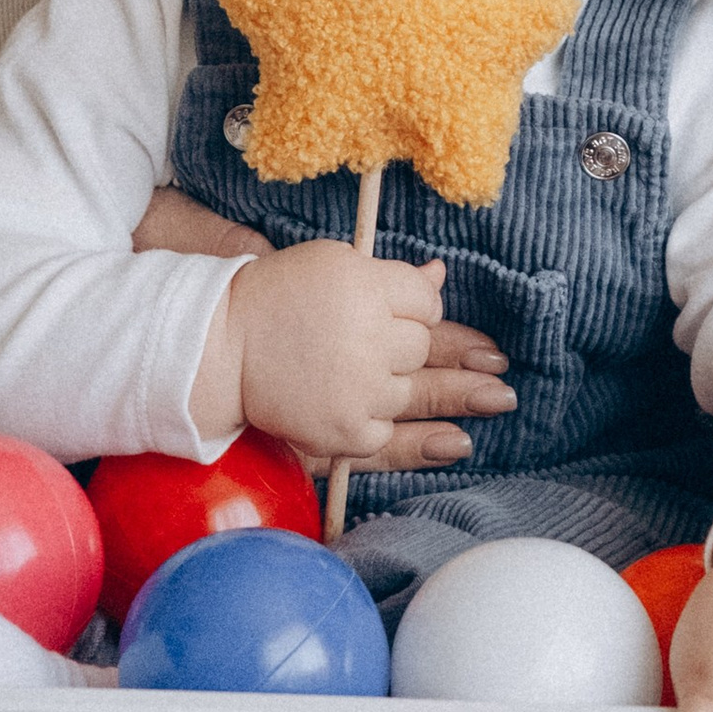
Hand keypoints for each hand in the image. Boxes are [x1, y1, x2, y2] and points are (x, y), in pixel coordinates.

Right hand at [133, 191, 513, 465]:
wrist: (214, 349)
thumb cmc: (271, 300)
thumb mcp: (329, 269)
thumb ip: (386, 278)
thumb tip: (439, 275)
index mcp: (363, 288)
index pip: (423, 300)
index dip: (425, 307)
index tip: (422, 313)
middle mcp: (366, 339)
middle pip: (424, 347)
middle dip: (454, 352)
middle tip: (498, 364)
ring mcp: (357, 391)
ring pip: (414, 392)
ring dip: (455, 397)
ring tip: (498, 400)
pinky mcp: (343, 433)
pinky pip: (390, 437)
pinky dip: (420, 442)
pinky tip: (454, 443)